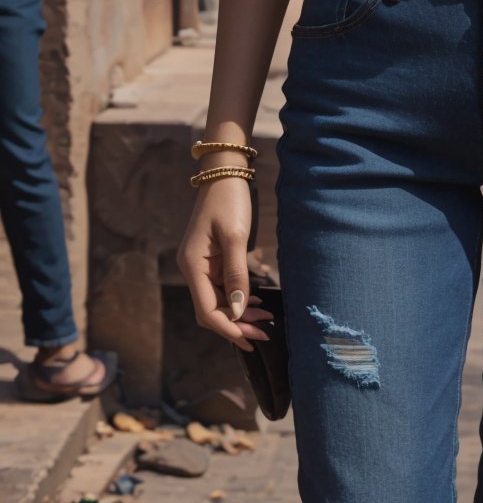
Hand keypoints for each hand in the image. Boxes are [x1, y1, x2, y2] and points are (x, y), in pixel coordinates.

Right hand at [176, 178, 273, 352]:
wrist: (225, 172)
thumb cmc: (229, 200)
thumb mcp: (235, 237)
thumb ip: (237, 275)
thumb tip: (238, 311)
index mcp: (192, 266)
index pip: (207, 311)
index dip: (229, 328)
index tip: (252, 338)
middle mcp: (193, 269)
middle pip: (211, 309)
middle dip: (235, 324)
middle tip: (263, 333)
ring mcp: (202, 264)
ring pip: (218, 300)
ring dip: (238, 312)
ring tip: (263, 319)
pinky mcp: (212, 259)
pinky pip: (222, 286)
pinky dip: (237, 296)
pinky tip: (254, 301)